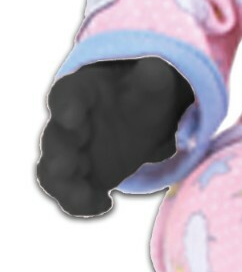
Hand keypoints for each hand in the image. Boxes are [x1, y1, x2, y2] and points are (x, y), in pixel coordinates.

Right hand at [37, 59, 194, 216]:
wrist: (149, 118)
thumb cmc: (144, 93)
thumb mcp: (154, 83)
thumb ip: (152, 78)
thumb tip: (156, 67)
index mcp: (83, 91)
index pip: (66, 95)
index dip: (66, 106)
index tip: (72, 116)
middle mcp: (69, 124)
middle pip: (55, 138)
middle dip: (59, 152)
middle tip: (68, 164)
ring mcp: (72, 153)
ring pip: (54, 171)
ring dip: (65, 185)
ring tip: (87, 196)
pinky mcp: (82, 177)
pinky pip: (71, 193)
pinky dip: (81, 202)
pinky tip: (104, 204)